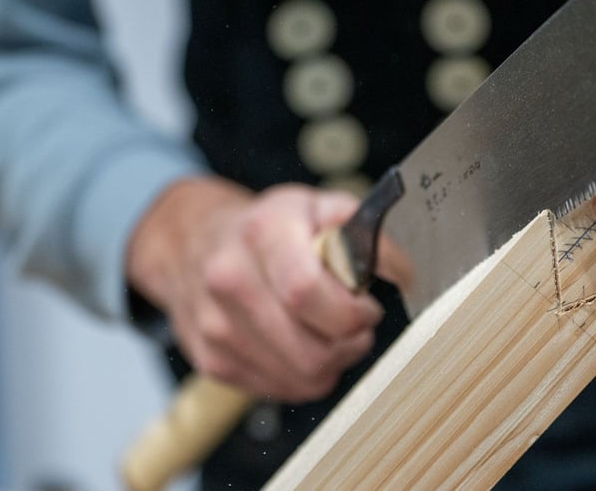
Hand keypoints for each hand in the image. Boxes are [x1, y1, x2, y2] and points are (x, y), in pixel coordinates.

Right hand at [126, 178, 383, 401]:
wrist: (192, 241)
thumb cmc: (267, 226)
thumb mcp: (316, 206)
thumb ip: (365, 231)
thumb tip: (404, 271)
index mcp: (262, 233)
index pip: (305, 291)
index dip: (350, 311)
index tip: (367, 306)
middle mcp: (229, 279)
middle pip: (309, 348)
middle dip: (350, 343)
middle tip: (357, 323)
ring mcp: (215, 325)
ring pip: (300, 377)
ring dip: (332, 362)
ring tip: (333, 333)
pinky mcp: (212, 360)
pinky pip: (280, 389)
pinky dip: (304, 376)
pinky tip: (303, 345)